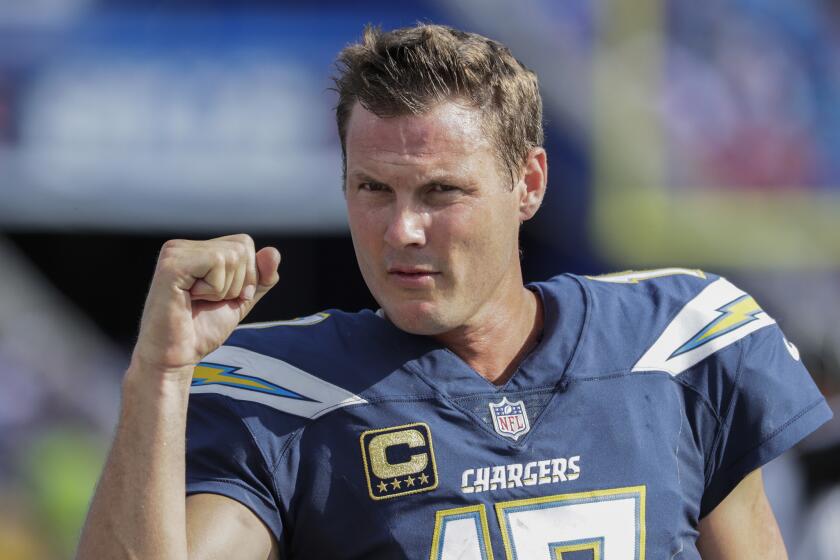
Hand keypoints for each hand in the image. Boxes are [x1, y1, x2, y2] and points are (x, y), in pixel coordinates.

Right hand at [131, 234, 280, 377]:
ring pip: (232, 255)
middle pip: (242, 246)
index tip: (221, 298)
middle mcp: (183, 246)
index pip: (244, 243)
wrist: (178, 356)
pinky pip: (217, 262)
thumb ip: (261, 277)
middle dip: (238, 282)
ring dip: (224, 288)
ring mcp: (174, 252)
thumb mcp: (241, 299)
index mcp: (196, 250)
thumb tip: (272, 252)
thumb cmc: (202, 329)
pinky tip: (191, 298)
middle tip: (209, 301)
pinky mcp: (172, 264)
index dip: (246, 276)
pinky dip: (215, 288)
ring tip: (198, 301)